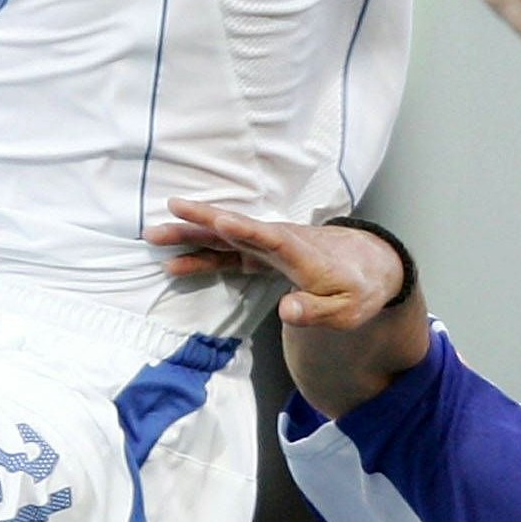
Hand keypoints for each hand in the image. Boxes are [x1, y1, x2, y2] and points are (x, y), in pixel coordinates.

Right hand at [147, 201, 407, 329]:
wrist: (366, 265)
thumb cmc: (358, 288)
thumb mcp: (348, 310)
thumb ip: (318, 311)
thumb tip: (287, 311)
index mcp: (303, 254)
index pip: (274, 239)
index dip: (248, 230)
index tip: (223, 220)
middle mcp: (280, 242)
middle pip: (237, 229)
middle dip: (204, 220)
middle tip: (170, 210)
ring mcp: (266, 247)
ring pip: (224, 237)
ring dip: (191, 234)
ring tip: (154, 234)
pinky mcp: (260, 255)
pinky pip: (225, 253)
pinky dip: (201, 255)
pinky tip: (175, 262)